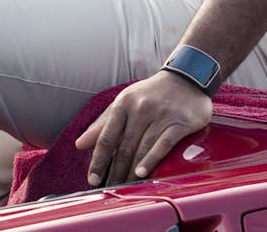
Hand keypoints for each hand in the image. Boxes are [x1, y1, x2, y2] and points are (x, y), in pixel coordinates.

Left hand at [75, 71, 211, 186]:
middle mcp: (140, 108)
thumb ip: (102, 124)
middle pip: (124, 148)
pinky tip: (142, 174)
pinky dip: (151, 161)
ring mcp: (160, 115)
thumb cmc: (150, 94)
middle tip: (110, 190)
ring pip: (141, 149)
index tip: (92, 180)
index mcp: (123, 103)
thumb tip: (79, 145)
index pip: (106, 137)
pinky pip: (163, 145)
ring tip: (124, 187)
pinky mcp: (179, 123)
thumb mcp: (124, 102)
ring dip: (131, 171)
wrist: (187, 77)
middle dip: (115, 172)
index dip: (98, 160)